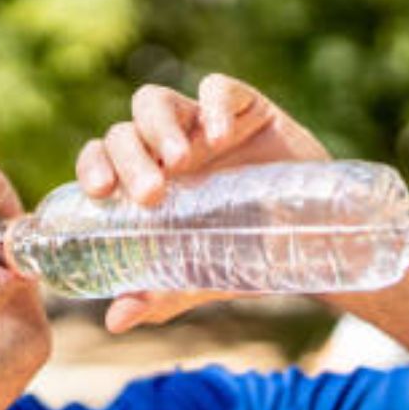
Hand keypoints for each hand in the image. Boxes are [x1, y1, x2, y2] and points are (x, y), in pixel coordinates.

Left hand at [75, 73, 327, 332]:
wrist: (316, 242)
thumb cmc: (244, 254)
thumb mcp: (198, 277)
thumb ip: (157, 295)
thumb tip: (115, 321)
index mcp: (143, 181)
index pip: (100, 158)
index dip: (92, 166)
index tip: (101, 192)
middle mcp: (164, 148)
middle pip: (124, 133)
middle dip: (129, 159)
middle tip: (152, 194)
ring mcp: (200, 125)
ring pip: (154, 102)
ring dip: (158, 127)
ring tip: (181, 160)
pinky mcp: (244, 108)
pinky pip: (218, 88)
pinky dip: (213, 105)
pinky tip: (221, 136)